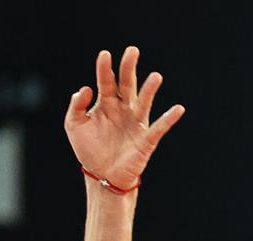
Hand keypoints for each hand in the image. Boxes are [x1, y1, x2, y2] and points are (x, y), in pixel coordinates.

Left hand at [64, 47, 183, 190]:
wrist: (101, 176)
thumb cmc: (89, 149)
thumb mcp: (74, 126)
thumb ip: (75, 106)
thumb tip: (85, 88)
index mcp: (107, 103)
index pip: (107, 81)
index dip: (105, 69)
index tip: (104, 55)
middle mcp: (124, 109)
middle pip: (127, 84)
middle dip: (129, 68)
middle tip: (132, 51)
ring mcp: (136, 122)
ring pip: (144, 102)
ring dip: (149, 90)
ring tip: (155, 77)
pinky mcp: (145, 139)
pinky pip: (159, 128)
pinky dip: (168, 119)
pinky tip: (177, 109)